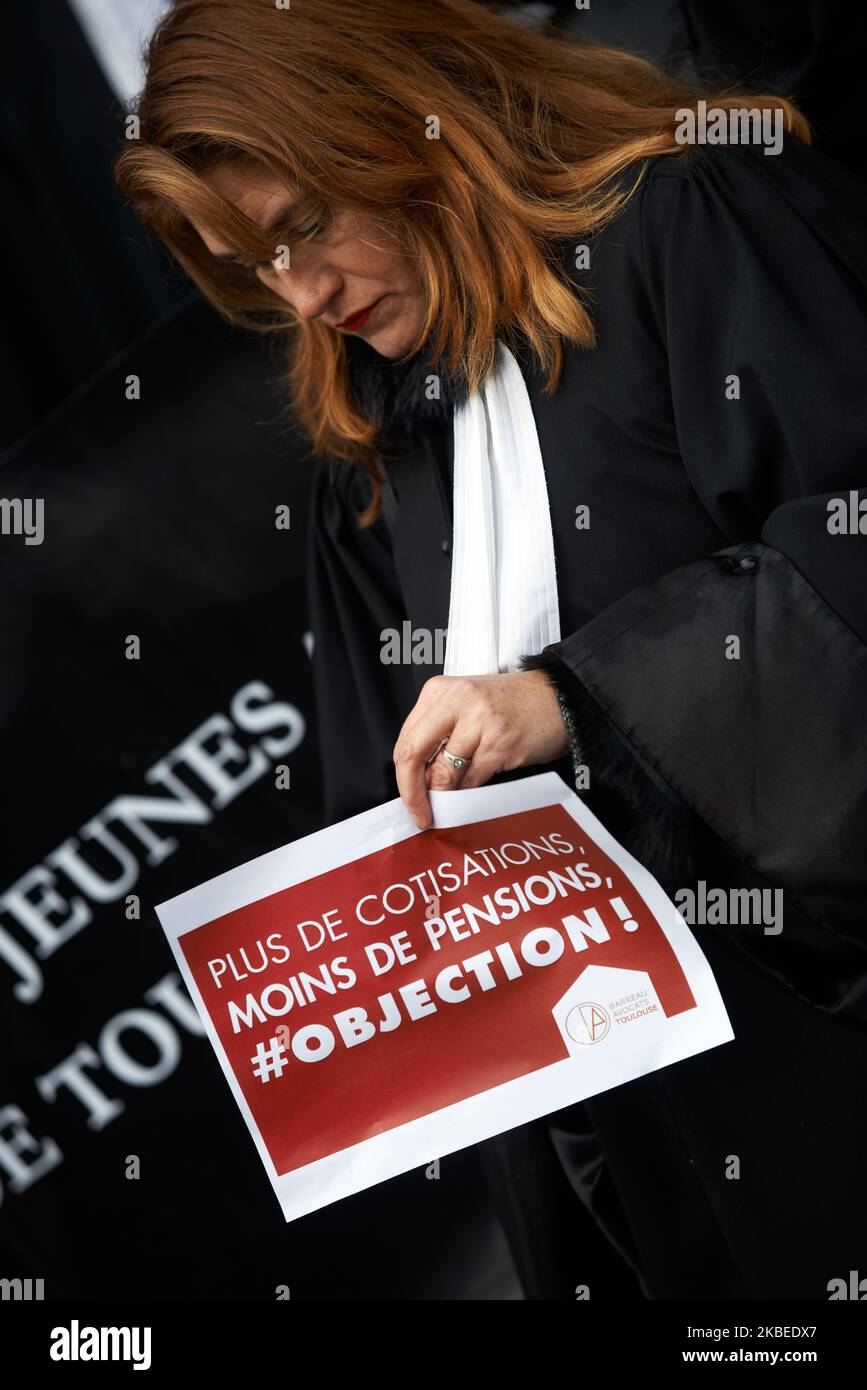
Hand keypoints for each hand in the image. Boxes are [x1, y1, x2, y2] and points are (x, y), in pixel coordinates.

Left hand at [393, 669, 568, 829]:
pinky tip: (472, 794)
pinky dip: (468, 794)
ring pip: (443, 773)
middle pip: (413, 754)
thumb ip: (438, 732)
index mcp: (440, 690)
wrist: (558, 698)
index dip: (402, 776)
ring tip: (449, 804)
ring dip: (443, 797)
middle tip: (419, 813)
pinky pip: (471, 781)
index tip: (409, 797)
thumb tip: (418, 778)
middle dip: (412, 793)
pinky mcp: (500, 744)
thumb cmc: (512, 704)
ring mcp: (479, 722)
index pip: (405, 739)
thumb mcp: (465, 704)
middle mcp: (456, 701)